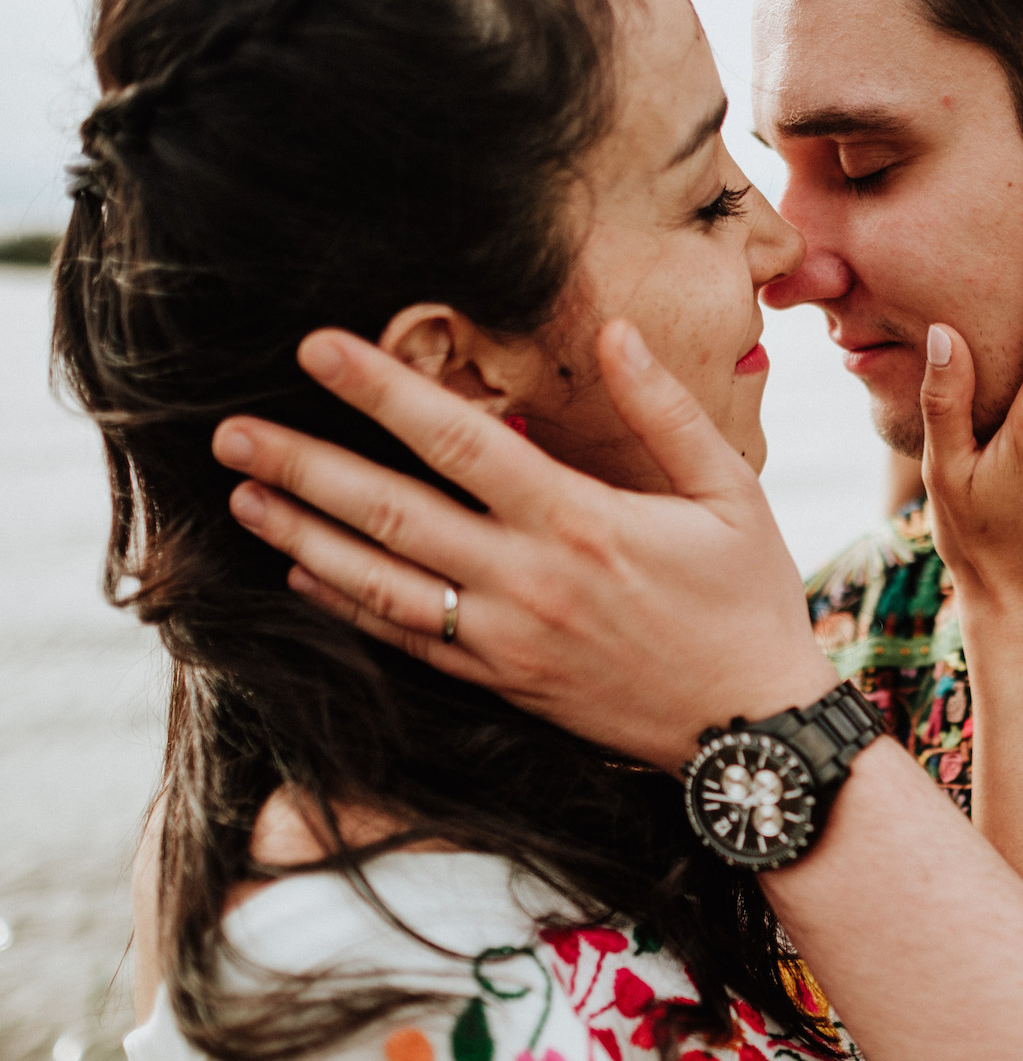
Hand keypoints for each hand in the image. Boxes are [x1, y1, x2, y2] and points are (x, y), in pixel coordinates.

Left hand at [211, 322, 838, 772]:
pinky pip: (408, 642)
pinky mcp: (504, 685)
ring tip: (243, 496)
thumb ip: (667, 411)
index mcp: (582, 522)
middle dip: (305, 466)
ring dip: (304, 537)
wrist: (753, 729)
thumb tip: (614, 331)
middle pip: (393, 513)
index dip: (383, 390)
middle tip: (231, 430)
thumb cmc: (749, 603)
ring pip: (382, 584)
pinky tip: (302, 577)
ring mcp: (508, 641)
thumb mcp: (731, 495)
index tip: (316, 349)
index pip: (461, 442)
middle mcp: (529, 582)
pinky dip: (347, 609)